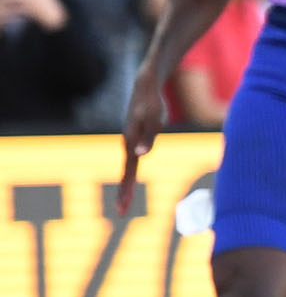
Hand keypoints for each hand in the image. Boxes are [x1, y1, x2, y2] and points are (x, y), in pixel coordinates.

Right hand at [115, 62, 163, 213]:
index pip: (128, 172)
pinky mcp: (135, 136)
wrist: (146, 85)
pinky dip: (129, 172)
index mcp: (130, 143)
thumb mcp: (154, 120)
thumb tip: (140, 155)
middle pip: (126, 172)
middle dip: (124, 192)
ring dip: (126, 184)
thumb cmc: (152, 103)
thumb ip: (148, 138)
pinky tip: (130, 179)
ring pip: (128, 167)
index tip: (122, 207)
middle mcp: (128, 143)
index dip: (126, 189)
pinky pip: (132, 159)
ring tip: (125, 201)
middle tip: (121, 211)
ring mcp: (130, 140)